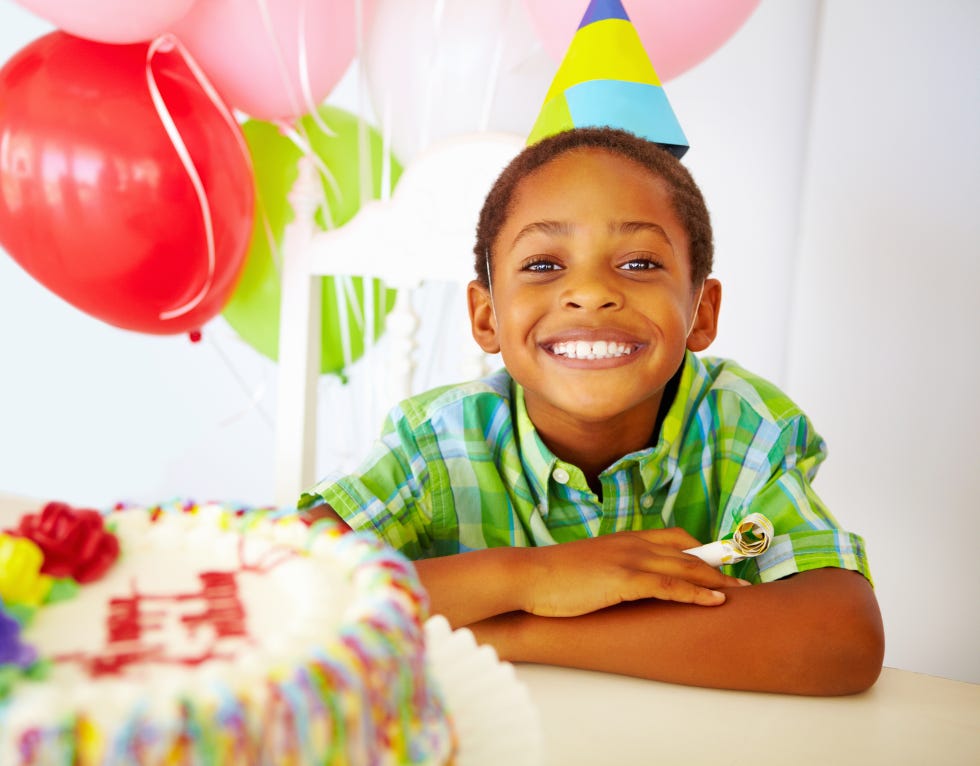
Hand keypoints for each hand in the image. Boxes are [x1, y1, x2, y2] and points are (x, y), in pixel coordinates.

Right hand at [518, 527, 747, 616]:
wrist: (528, 577)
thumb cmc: (552, 577)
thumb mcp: (589, 566)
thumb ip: (611, 568)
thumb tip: (625, 584)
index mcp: (624, 539)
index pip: (674, 538)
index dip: (701, 549)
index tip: (722, 561)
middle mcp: (631, 544)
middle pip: (687, 551)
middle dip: (719, 564)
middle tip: (744, 577)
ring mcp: (628, 560)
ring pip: (684, 566)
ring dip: (717, 579)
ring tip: (742, 591)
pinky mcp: (623, 579)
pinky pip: (669, 585)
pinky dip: (696, 593)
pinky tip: (715, 601)